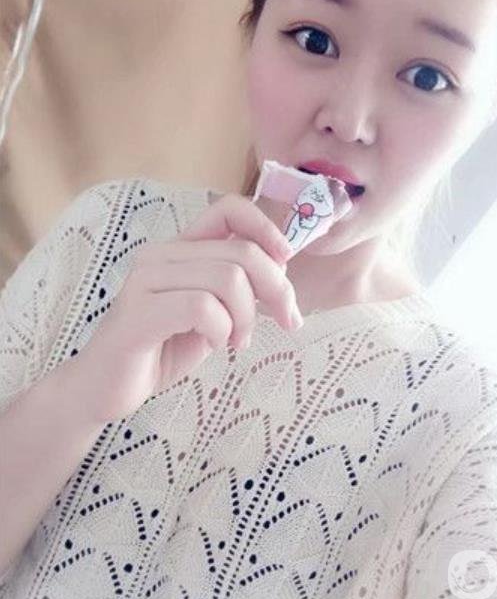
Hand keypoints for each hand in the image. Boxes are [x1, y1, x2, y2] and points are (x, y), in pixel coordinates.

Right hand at [77, 192, 300, 423]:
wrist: (108, 388)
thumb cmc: (162, 348)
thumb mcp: (213, 313)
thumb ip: (239, 288)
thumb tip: (281, 268)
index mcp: (180, 249)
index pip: (229, 209)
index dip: (266, 228)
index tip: (286, 260)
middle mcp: (161, 255)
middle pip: (243, 252)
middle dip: (277, 289)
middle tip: (286, 321)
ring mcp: (145, 281)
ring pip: (228, 279)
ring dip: (246, 317)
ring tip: (235, 341)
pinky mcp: (138, 313)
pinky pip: (202, 307)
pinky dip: (221, 329)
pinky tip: (212, 344)